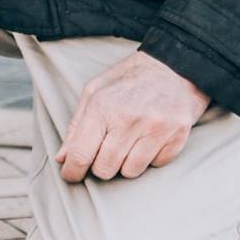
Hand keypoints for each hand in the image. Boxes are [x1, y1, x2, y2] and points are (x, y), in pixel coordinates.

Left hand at [55, 50, 209, 182]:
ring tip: (130, 142)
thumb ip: (76, 125)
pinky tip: (150, 138)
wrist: (175, 65)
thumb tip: (62, 158)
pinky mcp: (177, 136)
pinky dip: (151, 158)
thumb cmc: (129, 78)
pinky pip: (156, 165)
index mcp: (102, 106)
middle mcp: (129, 119)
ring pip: (130, 172)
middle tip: (106, 150)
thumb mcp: (95, 91)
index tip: (72, 174)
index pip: (81, 154)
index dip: (72, 171)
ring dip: (126, 163)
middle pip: (105, 169)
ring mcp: (155, 129)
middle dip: (101, 165)